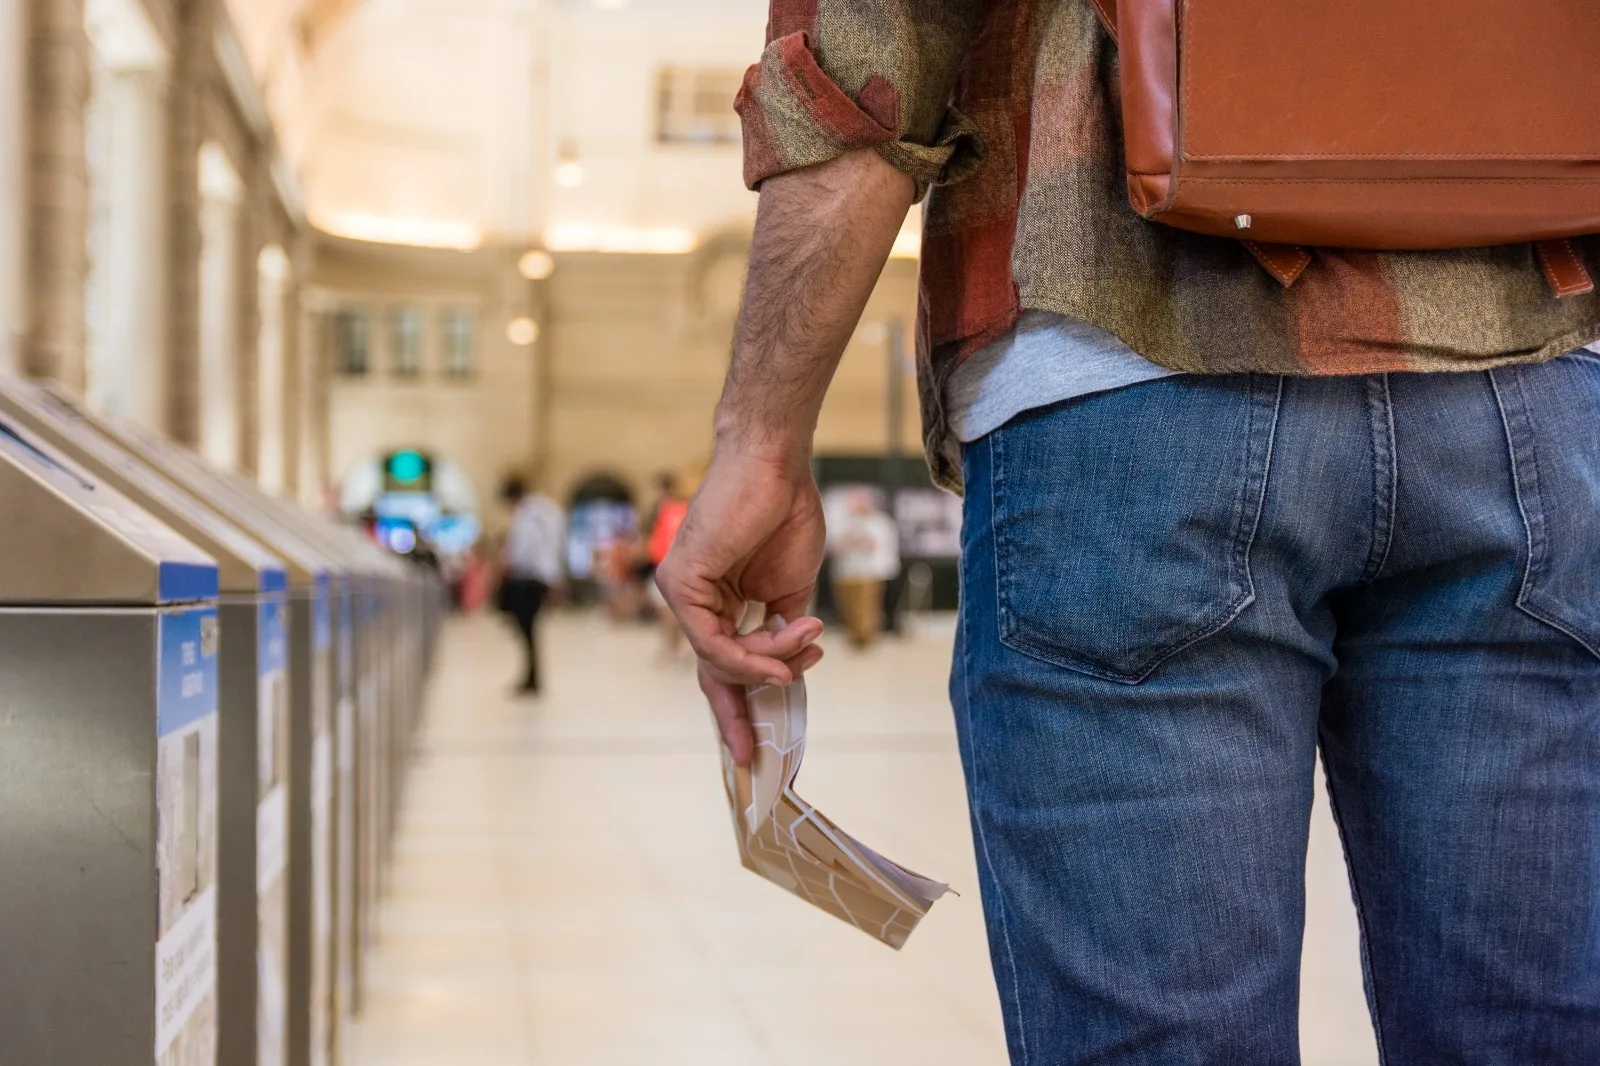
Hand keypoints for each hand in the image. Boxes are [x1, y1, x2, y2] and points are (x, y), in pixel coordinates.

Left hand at [655, 448, 826, 764]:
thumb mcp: (789, 589)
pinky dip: (751, 655)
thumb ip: (781, 631)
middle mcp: (691, 600)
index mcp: (716, 601)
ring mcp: (681, 593)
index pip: (721, 664)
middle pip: (712, 673)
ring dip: (771, 661)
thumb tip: (786, 671)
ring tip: (806, 643)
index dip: (738, 705)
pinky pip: (714, 643)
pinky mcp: (680, 584)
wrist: (777, 467)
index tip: (751, 746)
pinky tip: (785, 655)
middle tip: (752, 753)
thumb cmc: (784, 514)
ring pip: (721, 660)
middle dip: (735, 714)